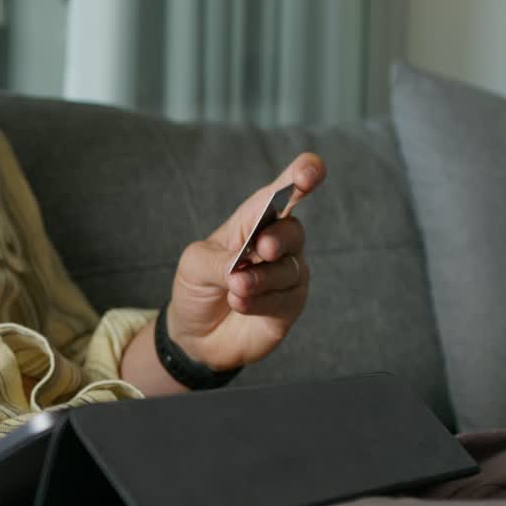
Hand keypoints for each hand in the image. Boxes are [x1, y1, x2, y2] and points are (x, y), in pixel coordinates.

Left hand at [167, 153, 325, 371]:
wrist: (195, 334)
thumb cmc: (197, 286)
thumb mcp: (194, 265)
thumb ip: (219, 260)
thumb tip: (241, 268)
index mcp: (254, 221)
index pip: (282, 194)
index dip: (300, 178)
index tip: (310, 171)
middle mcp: (278, 244)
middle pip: (293, 231)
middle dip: (279, 238)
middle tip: (262, 248)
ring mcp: (287, 275)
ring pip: (288, 270)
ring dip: (260, 278)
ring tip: (234, 287)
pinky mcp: (290, 305)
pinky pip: (284, 299)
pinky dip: (259, 301)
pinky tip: (239, 303)